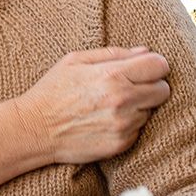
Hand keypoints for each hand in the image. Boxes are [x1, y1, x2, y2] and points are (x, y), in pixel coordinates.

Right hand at [13, 48, 169, 164]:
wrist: (33, 129)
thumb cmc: (51, 92)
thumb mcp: (74, 61)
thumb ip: (113, 53)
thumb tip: (144, 51)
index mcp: (112, 75)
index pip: (159, 65)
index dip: (153, 65)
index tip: (144, 69)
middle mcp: (122, 100)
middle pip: (163, 90)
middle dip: (150, 86)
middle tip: (129, 89)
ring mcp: (123, 124)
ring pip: (150, 111)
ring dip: (136, 108)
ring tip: (109, 107)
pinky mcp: (121, 143)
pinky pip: (138, 130)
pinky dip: (127, 126)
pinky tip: (105, 122)